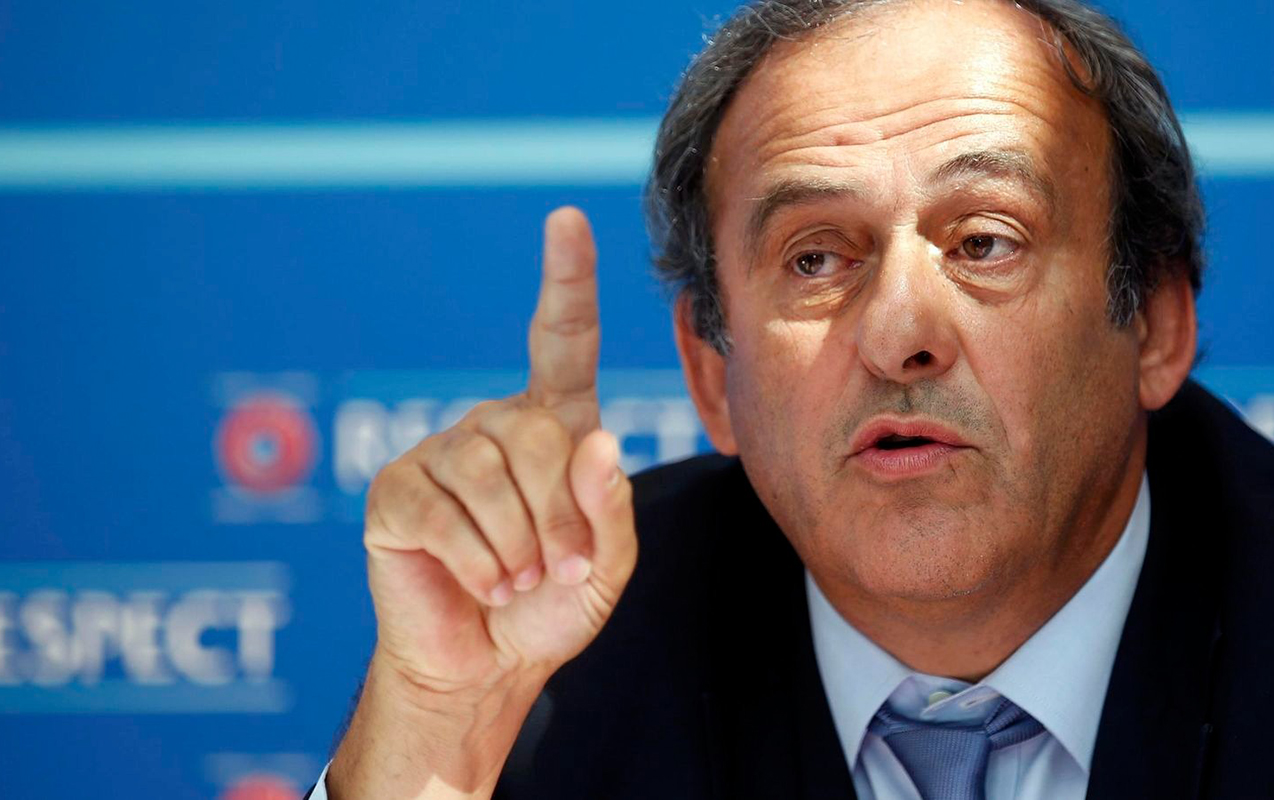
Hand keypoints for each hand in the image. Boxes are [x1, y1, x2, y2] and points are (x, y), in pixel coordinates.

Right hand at [328, 207, 636, 798]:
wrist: (486, 662)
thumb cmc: (550, 605)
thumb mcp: (605, 568)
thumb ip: (610, 509)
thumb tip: (592, 443)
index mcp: (553, 426)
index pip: (560, 340)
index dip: (565, 281)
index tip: (566, 220)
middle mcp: (495, 425)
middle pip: (537, 435)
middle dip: (561, 518)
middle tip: (560, 570)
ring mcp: (440, 453)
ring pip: (489, 474)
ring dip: (519, 546)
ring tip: (519, 580)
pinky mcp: (396, 491)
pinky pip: (444, 511)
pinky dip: (477, 561)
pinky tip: (482, 584)